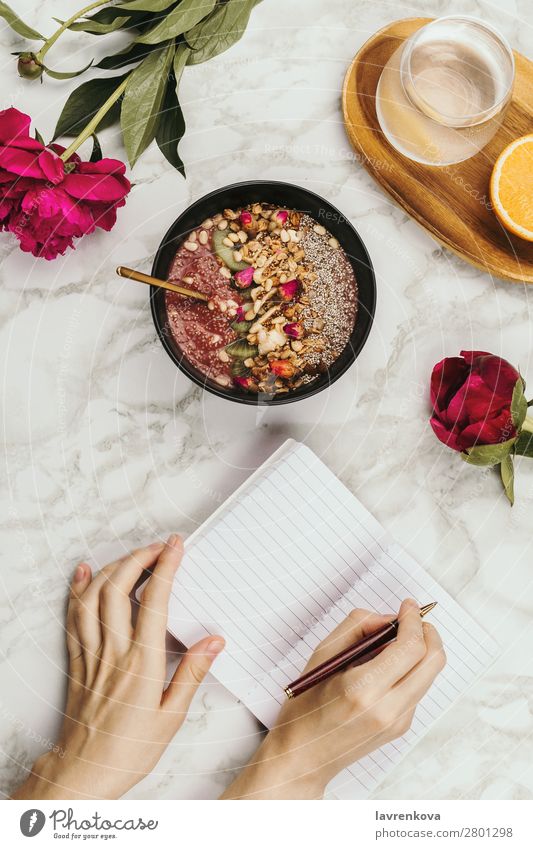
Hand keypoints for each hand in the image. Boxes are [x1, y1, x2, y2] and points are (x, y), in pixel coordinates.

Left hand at [13, 535, 224, 799]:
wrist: (85, 772)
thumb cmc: (129, 749)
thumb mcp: (171, 717)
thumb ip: (192, 674)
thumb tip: (214, 641)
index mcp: (141, 664)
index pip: (154, 602)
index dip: (165, 567)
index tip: (175, 547)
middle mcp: (113, 652)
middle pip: (119, 589)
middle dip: (139, 558)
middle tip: (158, 547)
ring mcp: (91, 654)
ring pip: (93, 597)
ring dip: (112, 568)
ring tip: (132, 556)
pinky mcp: (76, 660)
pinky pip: (72, 616)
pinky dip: (78, 589)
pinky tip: (84, 573)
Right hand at [222, 598, 444, 798]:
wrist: (303, 757)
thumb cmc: (305, 706)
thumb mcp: (322, 655)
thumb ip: (358, 627)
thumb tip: (388, 618)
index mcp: (364, 689)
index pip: (410, 648)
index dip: (414, 620)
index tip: (408, 605)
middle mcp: (388, 709)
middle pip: (433, 661)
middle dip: (428, 633)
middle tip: (412, 619)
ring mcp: (398, 722)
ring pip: (429, 674)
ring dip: (420, 650)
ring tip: (393, 642)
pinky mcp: (401, 728)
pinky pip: (417, 689)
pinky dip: (410, 669)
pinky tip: (386, 667)